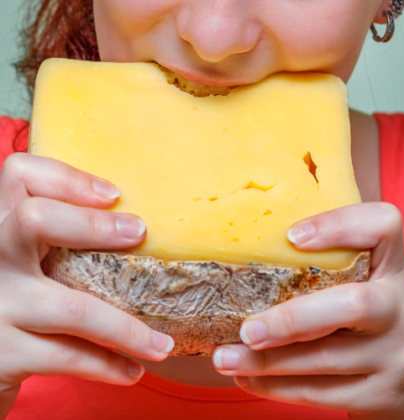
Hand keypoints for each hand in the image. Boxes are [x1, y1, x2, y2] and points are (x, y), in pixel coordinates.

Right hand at [0, 154, 173, 418]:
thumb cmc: (21, 300)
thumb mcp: (31, 260)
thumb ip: (63, 241)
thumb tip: (140, 230)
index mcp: (1, 225)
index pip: (20, 174)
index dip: (67, 177)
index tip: (115, 194)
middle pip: (35, 220)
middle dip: (95, 226)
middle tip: (140, 232)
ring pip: (72, 307)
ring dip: (127, 328)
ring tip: (163, 345)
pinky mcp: (1, 353)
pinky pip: (67, 356)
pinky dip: (107, 365)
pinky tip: (132, 369)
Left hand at [212, 203, 403, 419]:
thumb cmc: (368, 314)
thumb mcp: (361, 281)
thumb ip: (325, 264)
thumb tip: (246, 249)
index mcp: (391, 266)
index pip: (383, 226)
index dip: (339, 226)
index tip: (291, 236)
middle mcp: (400, 308)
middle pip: (351, 306)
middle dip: (289, 320)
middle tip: (245, 329)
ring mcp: (395, 355)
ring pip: (325, 359)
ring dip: (266, 361)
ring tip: (224, 358)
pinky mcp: (381, 394)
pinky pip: (321, 393)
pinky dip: (275, 386)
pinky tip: (246, 377)